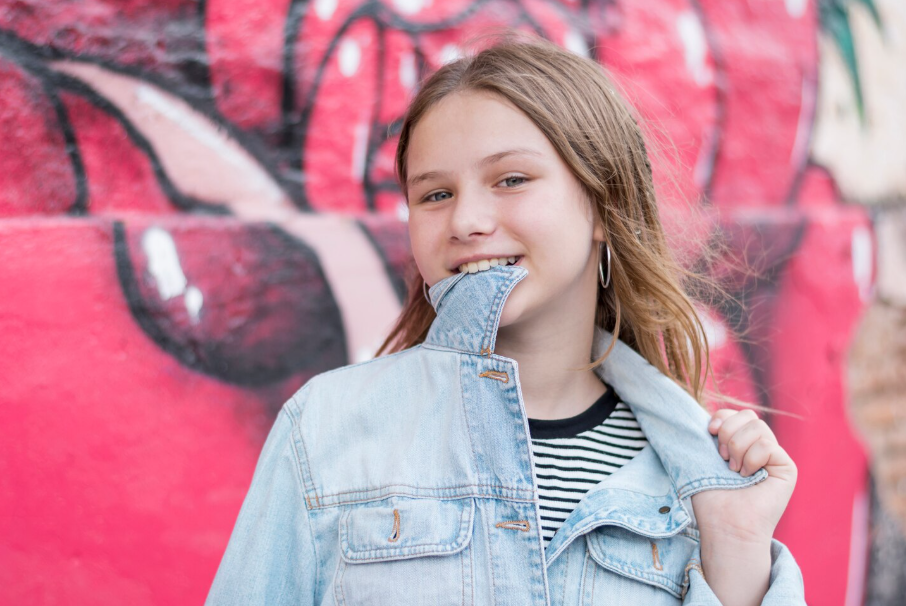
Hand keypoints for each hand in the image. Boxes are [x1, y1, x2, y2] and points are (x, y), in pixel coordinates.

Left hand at [692, 409, 797, 544]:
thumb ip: (714, 433)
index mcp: (742, 444)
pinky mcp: (787, 468)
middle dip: (728, 433)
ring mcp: (775, 457)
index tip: (709, 432)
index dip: (721, 417)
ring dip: (738, 448)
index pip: (736, 413)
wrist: (725, 525)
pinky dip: (752, 459)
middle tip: (723, 459)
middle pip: (748, 415)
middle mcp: (760, 448)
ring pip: (758, 427)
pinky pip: (768, 446)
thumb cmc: (712, 496)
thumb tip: (709, 415)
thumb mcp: (706, 456)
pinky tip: (748, 477)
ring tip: (735, 471)